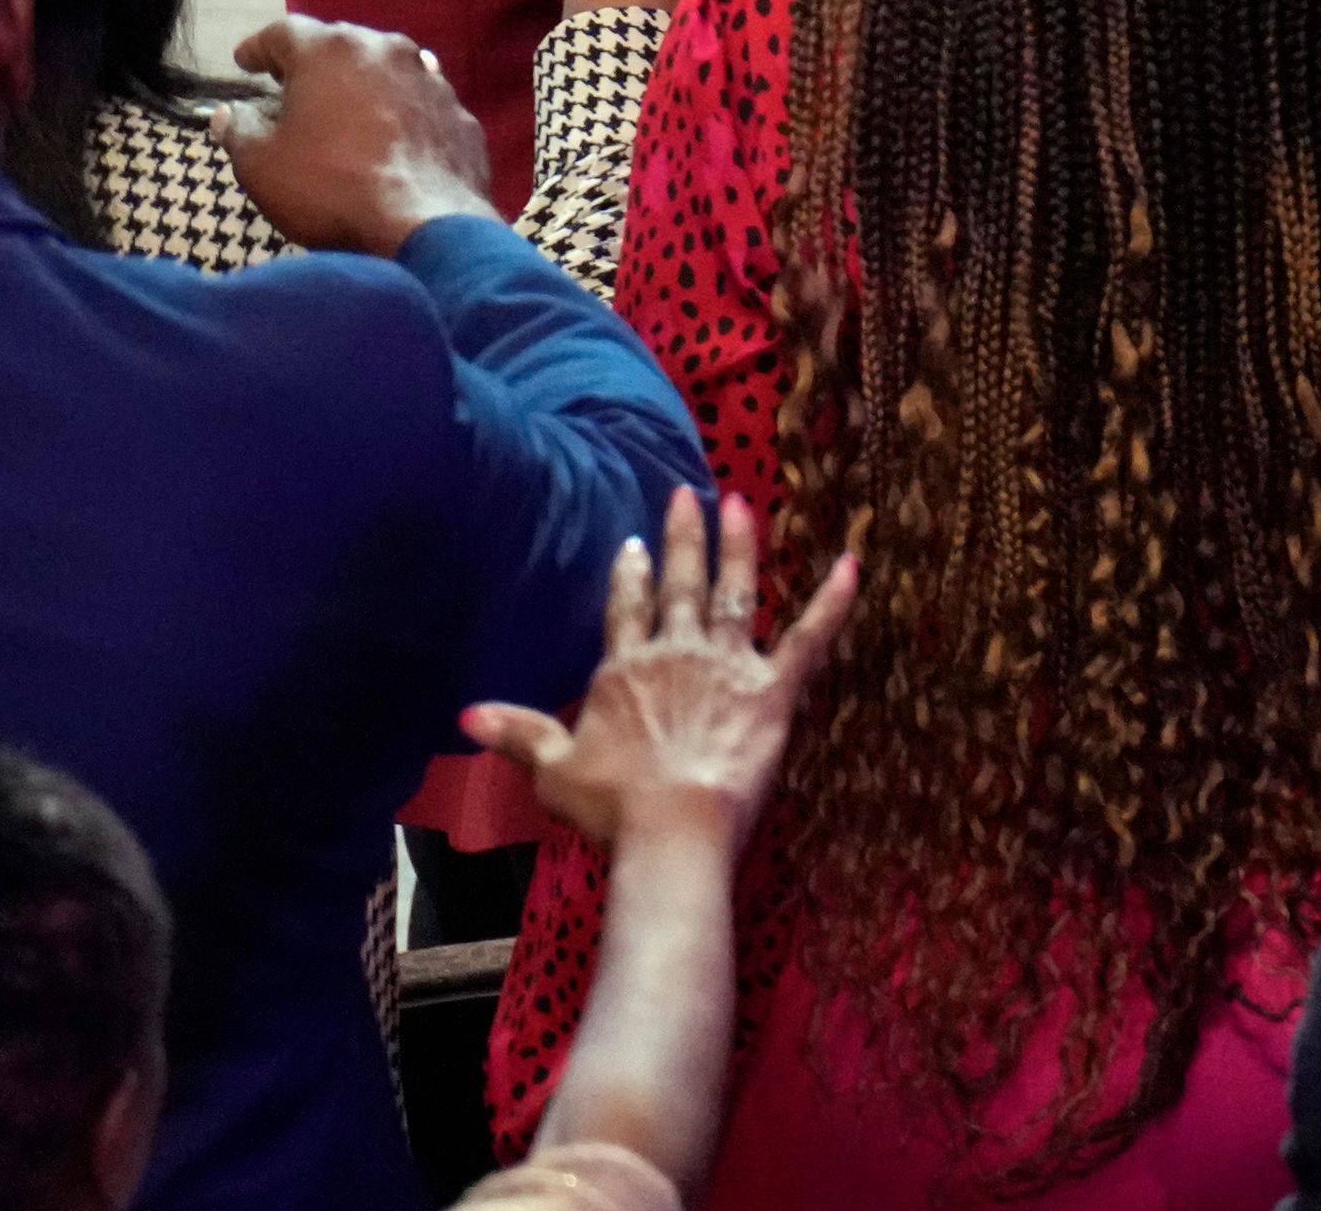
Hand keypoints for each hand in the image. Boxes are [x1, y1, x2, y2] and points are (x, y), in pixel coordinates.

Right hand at [210, 15, 496, 254]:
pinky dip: (398, 113)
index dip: (259, 47)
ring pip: (386, 70)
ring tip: (339, 108)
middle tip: (289, 83)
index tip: (244, 63)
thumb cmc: (329, 188)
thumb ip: (238, 130)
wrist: (426, 228)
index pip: (284, 33)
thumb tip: (229, 113)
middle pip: (340, 45)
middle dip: (311, 62)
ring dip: (360, 84)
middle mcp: (387, 51)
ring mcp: (432, 81)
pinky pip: (419, 104)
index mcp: (331, 51)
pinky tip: (389, 135)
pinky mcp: (461, 115)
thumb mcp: (261, 164)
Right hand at [465, 488, 858, 861]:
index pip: (627, 609)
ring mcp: (728, 666)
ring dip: (740, 547)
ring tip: (743, 504)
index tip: (635, 543)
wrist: (672, 827)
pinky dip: (834, 600)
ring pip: (734, 593)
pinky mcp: (775, 688)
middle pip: (680, 585)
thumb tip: (467, 715)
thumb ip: (519, 733)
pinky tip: (853, 564)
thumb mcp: (553, 771)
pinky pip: (810, 637)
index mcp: (625, 670)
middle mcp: (676, 654)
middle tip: (688, 494)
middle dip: (684, 537)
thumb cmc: (612, 806)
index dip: (631, 575)